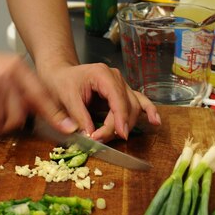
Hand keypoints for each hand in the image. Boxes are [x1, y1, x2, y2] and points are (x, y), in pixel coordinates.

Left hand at [38, 62, 160, 142]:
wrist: (59, 74)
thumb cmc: (60, 82)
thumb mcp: (65, 98)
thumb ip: (78, 116)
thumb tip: (90, 136)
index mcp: (102, 74)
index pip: (117, 98)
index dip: (118, 118)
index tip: (118, 135)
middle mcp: (116, 77)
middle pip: (126, 105)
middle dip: (117, 125)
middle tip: (101, 140)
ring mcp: (121, 84)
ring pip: (133, 108)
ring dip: (126, 124)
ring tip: (115, 137)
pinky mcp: (122, 93)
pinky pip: (139, 101)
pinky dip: (148, 111)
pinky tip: (155, 121)